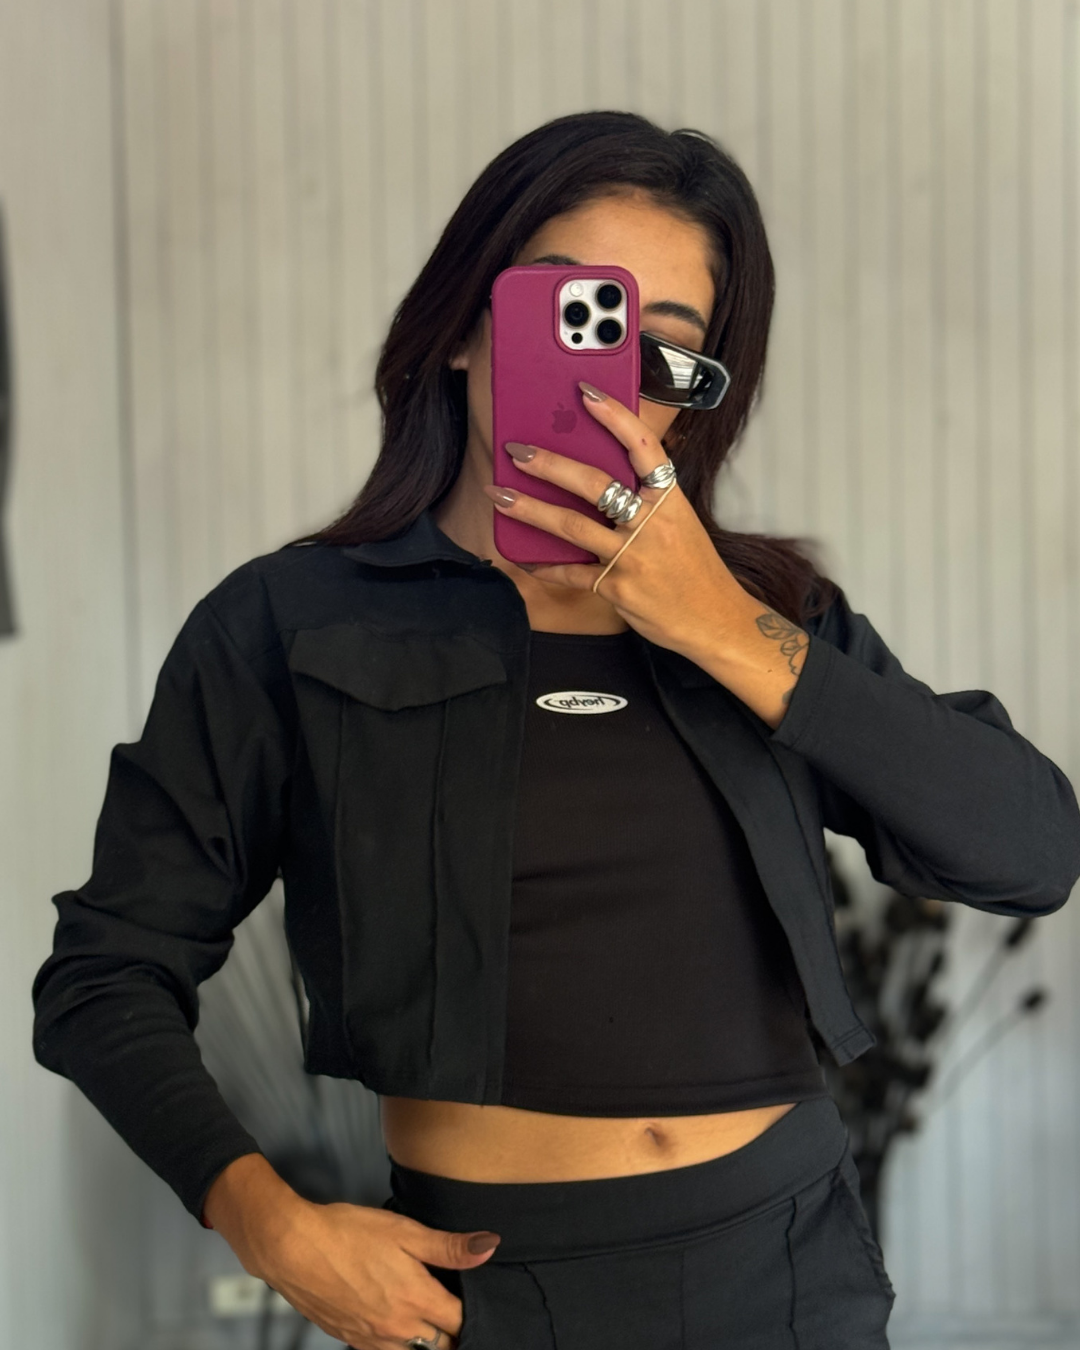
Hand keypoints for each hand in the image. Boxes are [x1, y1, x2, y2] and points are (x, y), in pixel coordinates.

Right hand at [258, 1202, 498, 1349]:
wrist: (293, 1249)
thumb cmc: (349, 1233)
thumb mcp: (404, 1230)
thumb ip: (448, 1246)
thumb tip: (489, 1247)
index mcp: (417, 1300)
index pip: (460, 1322)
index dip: (472, 1312)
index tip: (475, 1300)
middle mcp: (397, 1328)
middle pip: (441, 1346)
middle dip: (452, 1333)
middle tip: (456, 1313)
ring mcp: (371, 1338)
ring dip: (426, 1343)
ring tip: (431, 1322)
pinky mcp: (349, 1338)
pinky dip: (396, 1345)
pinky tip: (395, 1326)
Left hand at [482, 380, 747, 660]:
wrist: (715, 619)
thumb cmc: (695, 569)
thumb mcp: (680, 523)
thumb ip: (646, 500)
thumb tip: (600, 476)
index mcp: (670, 499)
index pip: (643, 447)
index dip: (615, 416)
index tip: (585, 392)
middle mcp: (651, 523)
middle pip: (594, 483)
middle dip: (550, 464)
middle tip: (517, 451)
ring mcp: (632, 556)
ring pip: (571, 526)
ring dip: (530, 509)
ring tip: (501, 496)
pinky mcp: (616, 587)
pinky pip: (571, 572)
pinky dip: (544, 565)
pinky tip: (524, 557)